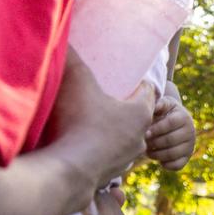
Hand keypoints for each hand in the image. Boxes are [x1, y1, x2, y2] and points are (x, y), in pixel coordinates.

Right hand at [46, 51, 153, 207]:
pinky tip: (86, 146)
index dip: (141, 84)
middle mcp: (140, 137)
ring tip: (96, 124)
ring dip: (114, 132)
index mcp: (140, 114)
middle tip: (111, 100)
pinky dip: (101, 151)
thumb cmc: (79, 123)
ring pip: (125, 140)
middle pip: (138, 118)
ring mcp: (127, 159)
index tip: (136, 80)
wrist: (70, 170)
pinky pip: (109, 158)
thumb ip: (73, 59)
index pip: (149, 93)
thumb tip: (64, 40)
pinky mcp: (110, 174)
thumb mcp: (77, 82)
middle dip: (126, 109)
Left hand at [145, 96, 195, 169]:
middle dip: (153, 142)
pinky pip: (176, 166)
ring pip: (172, 154)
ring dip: (156, 154)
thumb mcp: (163, 104)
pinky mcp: (187, 158)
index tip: (145, 132)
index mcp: (184, 117)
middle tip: (143, 142)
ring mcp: (190, 146)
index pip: (170, 124)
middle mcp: (191, 132)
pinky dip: (165, 164)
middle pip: (170, 140)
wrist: (173, 122)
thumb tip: (154, 106)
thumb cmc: (163, 112)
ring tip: (146, 150)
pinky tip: (157, 158)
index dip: (156, 129)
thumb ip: (159, 103)